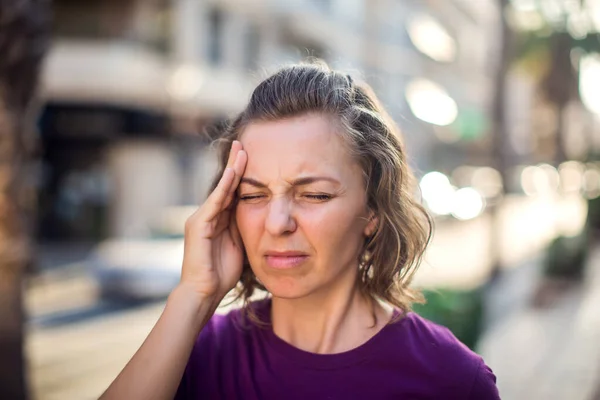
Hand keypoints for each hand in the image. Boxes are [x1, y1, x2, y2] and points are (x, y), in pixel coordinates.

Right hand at [179, 140, 246, 300]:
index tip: (251, 157)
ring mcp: (201, 218)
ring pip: (220, 189)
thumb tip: (259, 214)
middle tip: (243, 143)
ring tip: (240, 150)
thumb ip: (243, 227)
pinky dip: (225, 186)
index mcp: (217, 220)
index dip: (241, 175)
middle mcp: (206, 215)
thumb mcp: (239, 244)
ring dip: (232, 169)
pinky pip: (216, 202)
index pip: (231, 192)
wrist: (203, 292)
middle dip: (235, 164)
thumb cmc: (221, 273)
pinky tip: (234, 172)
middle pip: (225, 185)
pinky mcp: (199, 225)